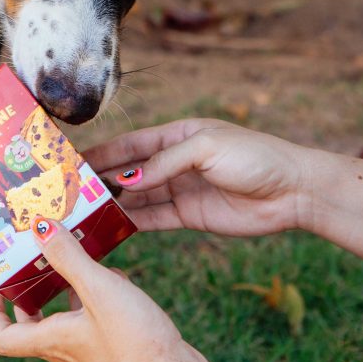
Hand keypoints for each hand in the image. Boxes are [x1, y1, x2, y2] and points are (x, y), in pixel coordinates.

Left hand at [0, 218, 209, 361]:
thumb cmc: (135, 341)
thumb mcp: (98, 289)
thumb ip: (68, 258)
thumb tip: (39, 228)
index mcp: (51, 339)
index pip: (2, 334)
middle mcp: (66, 346)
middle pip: (32, 320)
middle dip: (29, 288)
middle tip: (32, 258)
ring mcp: (91, 345)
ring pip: (66, 312)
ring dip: (67, 283)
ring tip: (74, 253)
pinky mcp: (114, 340)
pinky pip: (95, 312)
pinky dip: (98, 290)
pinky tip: (113, 272)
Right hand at [85, 119, 311, 236]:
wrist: (293, 191)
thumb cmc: (254, 156)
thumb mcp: (206, 148)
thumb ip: (165, 162)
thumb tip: (128, 180)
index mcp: (177, 135)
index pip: (131, 144)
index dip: (103, 151)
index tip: (73, 159)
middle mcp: (175, 162)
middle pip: (129, 171)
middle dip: (101, 178)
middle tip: (70, 189)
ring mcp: (180, 189)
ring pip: (137, 197)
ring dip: (113, 203)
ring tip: (82, 210)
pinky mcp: (188, 216)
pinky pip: (153, 219)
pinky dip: (132, 222)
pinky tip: (110, 226)